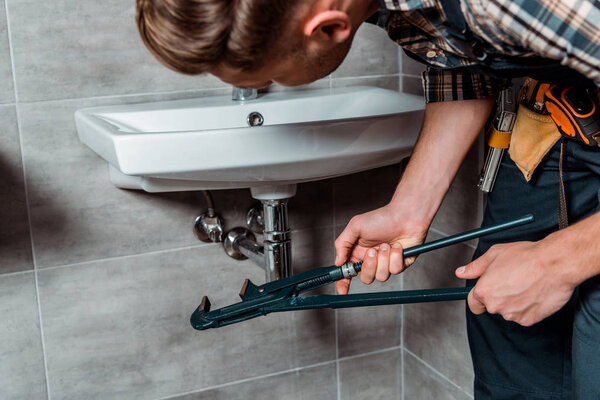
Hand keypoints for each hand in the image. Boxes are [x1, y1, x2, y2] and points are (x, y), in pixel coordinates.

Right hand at [334, 204, 428, 294]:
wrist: (405, 215)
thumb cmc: (381, 218)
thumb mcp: (355, 226)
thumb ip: (342, 244)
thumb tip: (338, 262)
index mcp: (358, 253)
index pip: (348, 273)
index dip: (344, 283)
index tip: (342, 290)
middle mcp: (372, 260)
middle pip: (366, 278)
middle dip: (369, 266)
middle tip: (373, 251)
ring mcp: (386, 263)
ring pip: (381, 277)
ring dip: (384, 259)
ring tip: (387, 244)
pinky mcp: (400, 264)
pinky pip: (395, 271)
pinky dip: (396, 257)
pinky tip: (398, 246)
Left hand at [455, 241, 575, 325]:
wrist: (555, 264)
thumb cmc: (526, 256)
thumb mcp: (495, 254)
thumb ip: (475, 267)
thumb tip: (461, 272)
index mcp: (483, 291)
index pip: (473, 303)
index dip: (479, 297)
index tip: (487, 292)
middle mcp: (495, 306)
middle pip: (492, 306)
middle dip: (499, 296)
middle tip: (512, 281)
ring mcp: (512, 315)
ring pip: (508, 311)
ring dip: (514, 302)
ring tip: (526, 284)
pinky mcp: (529, 320)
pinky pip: (524, 315)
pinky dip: (528, 307)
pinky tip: (534, 293)